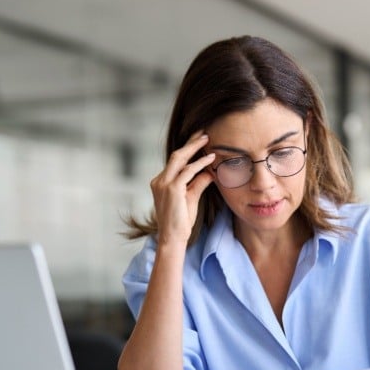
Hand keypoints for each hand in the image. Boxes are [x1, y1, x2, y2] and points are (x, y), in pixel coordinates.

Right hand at [149, 131, 215, 245]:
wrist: (173, 238)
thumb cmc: (181, 222)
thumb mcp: (191, 198)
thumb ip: (198, 183)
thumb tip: (210, 172)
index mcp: (160, 182)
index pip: (175, 161)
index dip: (188, 149)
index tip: (200, 140)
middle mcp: (159, 180)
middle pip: (176, 155)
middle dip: (190, 142)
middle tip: (204, 132)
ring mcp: (163, 184)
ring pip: (179, 159)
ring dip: (195, 147)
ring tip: (208, 139)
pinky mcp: (172, 189)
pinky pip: (187, 171)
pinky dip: (200, 163)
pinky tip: (210, 159)